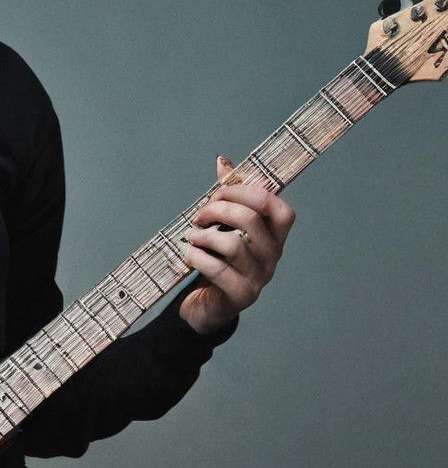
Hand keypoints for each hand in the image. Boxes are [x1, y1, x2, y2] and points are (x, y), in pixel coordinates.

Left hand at [178, 156, 295, 333]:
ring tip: (191, 236)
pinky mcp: (240, 296)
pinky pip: (218, 270)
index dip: (250, 193)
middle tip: (200, 216)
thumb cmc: (217, 261)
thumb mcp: (223, 227)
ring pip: (233, 245)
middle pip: (252, 220)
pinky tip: (188, 254)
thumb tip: (222, 161)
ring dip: (204, 235)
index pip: (280, 209)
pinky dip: (197, 257)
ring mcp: (259, 279)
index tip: (221, 192)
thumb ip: (226, 196)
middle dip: (219, 209)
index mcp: (274, 237)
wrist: (207, 306)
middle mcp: (272, 257)